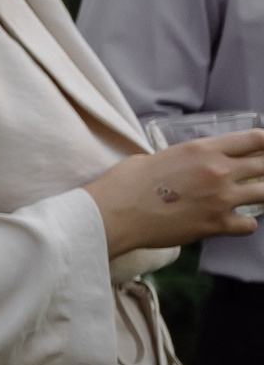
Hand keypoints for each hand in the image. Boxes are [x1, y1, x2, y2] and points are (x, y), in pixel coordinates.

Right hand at [87, 130, 263, 256]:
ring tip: (251, 196)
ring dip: (261, 194)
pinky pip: (250, 225)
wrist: (115, 214)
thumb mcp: (155, 156)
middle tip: (257, 173)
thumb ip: (181, 159)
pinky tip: (235, 222)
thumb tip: (184, 166)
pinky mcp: (216, 225)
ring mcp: (221, 199)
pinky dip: (246, 224)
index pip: (253, 139)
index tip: (263, 148)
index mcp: (202, 149)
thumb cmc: (125, 182)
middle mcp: (218, 171)